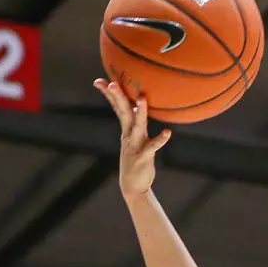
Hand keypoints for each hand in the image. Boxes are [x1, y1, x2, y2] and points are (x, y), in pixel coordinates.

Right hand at [95, 78, 171, 199]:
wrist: (133, 185)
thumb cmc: (135, 158)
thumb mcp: (133, 138)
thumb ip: (135, 122)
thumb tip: (137, 105)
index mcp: (126, 129)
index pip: (117, 108)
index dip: (109, 94)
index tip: (99, 81)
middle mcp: (129, 134)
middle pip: (123, 112)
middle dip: (118, 97)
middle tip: (111, 83)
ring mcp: (136, 145)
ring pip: (138, 125)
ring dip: (140, 112)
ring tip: (142, 97)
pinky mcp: (144, 156)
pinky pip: (153, 146)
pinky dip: (161, 139)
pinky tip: (168, 132)